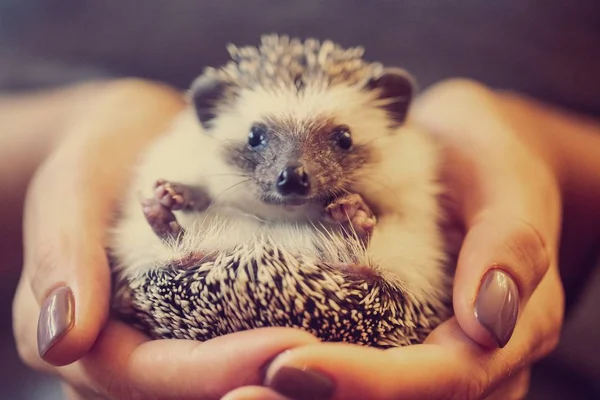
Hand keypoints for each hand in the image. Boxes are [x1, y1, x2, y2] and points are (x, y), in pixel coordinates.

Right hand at [11, 79, 318, 398]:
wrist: (129, 142)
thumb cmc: (98, 160)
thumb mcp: (71, 191)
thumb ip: (64, 257)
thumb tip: (62, 340)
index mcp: (85, 339)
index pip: (146, 374)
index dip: (214, 369)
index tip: (286, 345)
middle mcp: (126, 354)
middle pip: (190, 391)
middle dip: (259, 375)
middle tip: (330, 353)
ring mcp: (166, 339)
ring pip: (220, 377)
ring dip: (278, 364)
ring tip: (341, 336)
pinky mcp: (200, 318)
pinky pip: (239, 338)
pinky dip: (282, 330)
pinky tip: (333, 308)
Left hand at [225, 79, 566, 399]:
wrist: (470, 158)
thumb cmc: (488, 163)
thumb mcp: (508, 180)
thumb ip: (510, 242)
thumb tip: (486, 320)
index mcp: (515, 329)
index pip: (446, 377)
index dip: (374, 383)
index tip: (292, 368)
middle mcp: (476, 358)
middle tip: (244, 394)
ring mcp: (435, 352)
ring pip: (380, 396)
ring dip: (310, 398)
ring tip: (241, 390)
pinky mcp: (400, 335)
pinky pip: (363, 362)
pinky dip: (316, 372)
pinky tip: (260, 365)